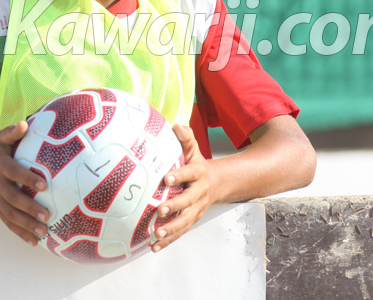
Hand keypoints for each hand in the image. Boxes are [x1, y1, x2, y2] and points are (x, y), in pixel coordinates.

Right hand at [0, 121, 50, 246]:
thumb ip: (12, 132)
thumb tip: (26, 124)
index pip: (14, 172)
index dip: (27, 178)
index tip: (44, 185)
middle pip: (13, 198)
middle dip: (29, 208)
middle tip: (47, 215)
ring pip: (10, 214)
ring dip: (27, 225)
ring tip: (43, 232)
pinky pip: (7, 223)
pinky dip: (20, 233)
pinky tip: (34, 242)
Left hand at [151, 125, 216, 251]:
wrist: (218, 183)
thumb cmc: (197, 165)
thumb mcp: (193, 150)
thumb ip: (186, 139)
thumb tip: (176, 126)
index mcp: (198, 173)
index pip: (188, 174)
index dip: (179, 176)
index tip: (166, 178)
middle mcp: (199, 193)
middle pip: (188, 201)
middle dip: (174, 206)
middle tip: (160, 210)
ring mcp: (196, 208)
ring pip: (185, 221)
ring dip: (171, 229)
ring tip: (156, 234)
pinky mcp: (191, 220)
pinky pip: (180, 232)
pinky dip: (168, 240)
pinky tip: (154, 246)